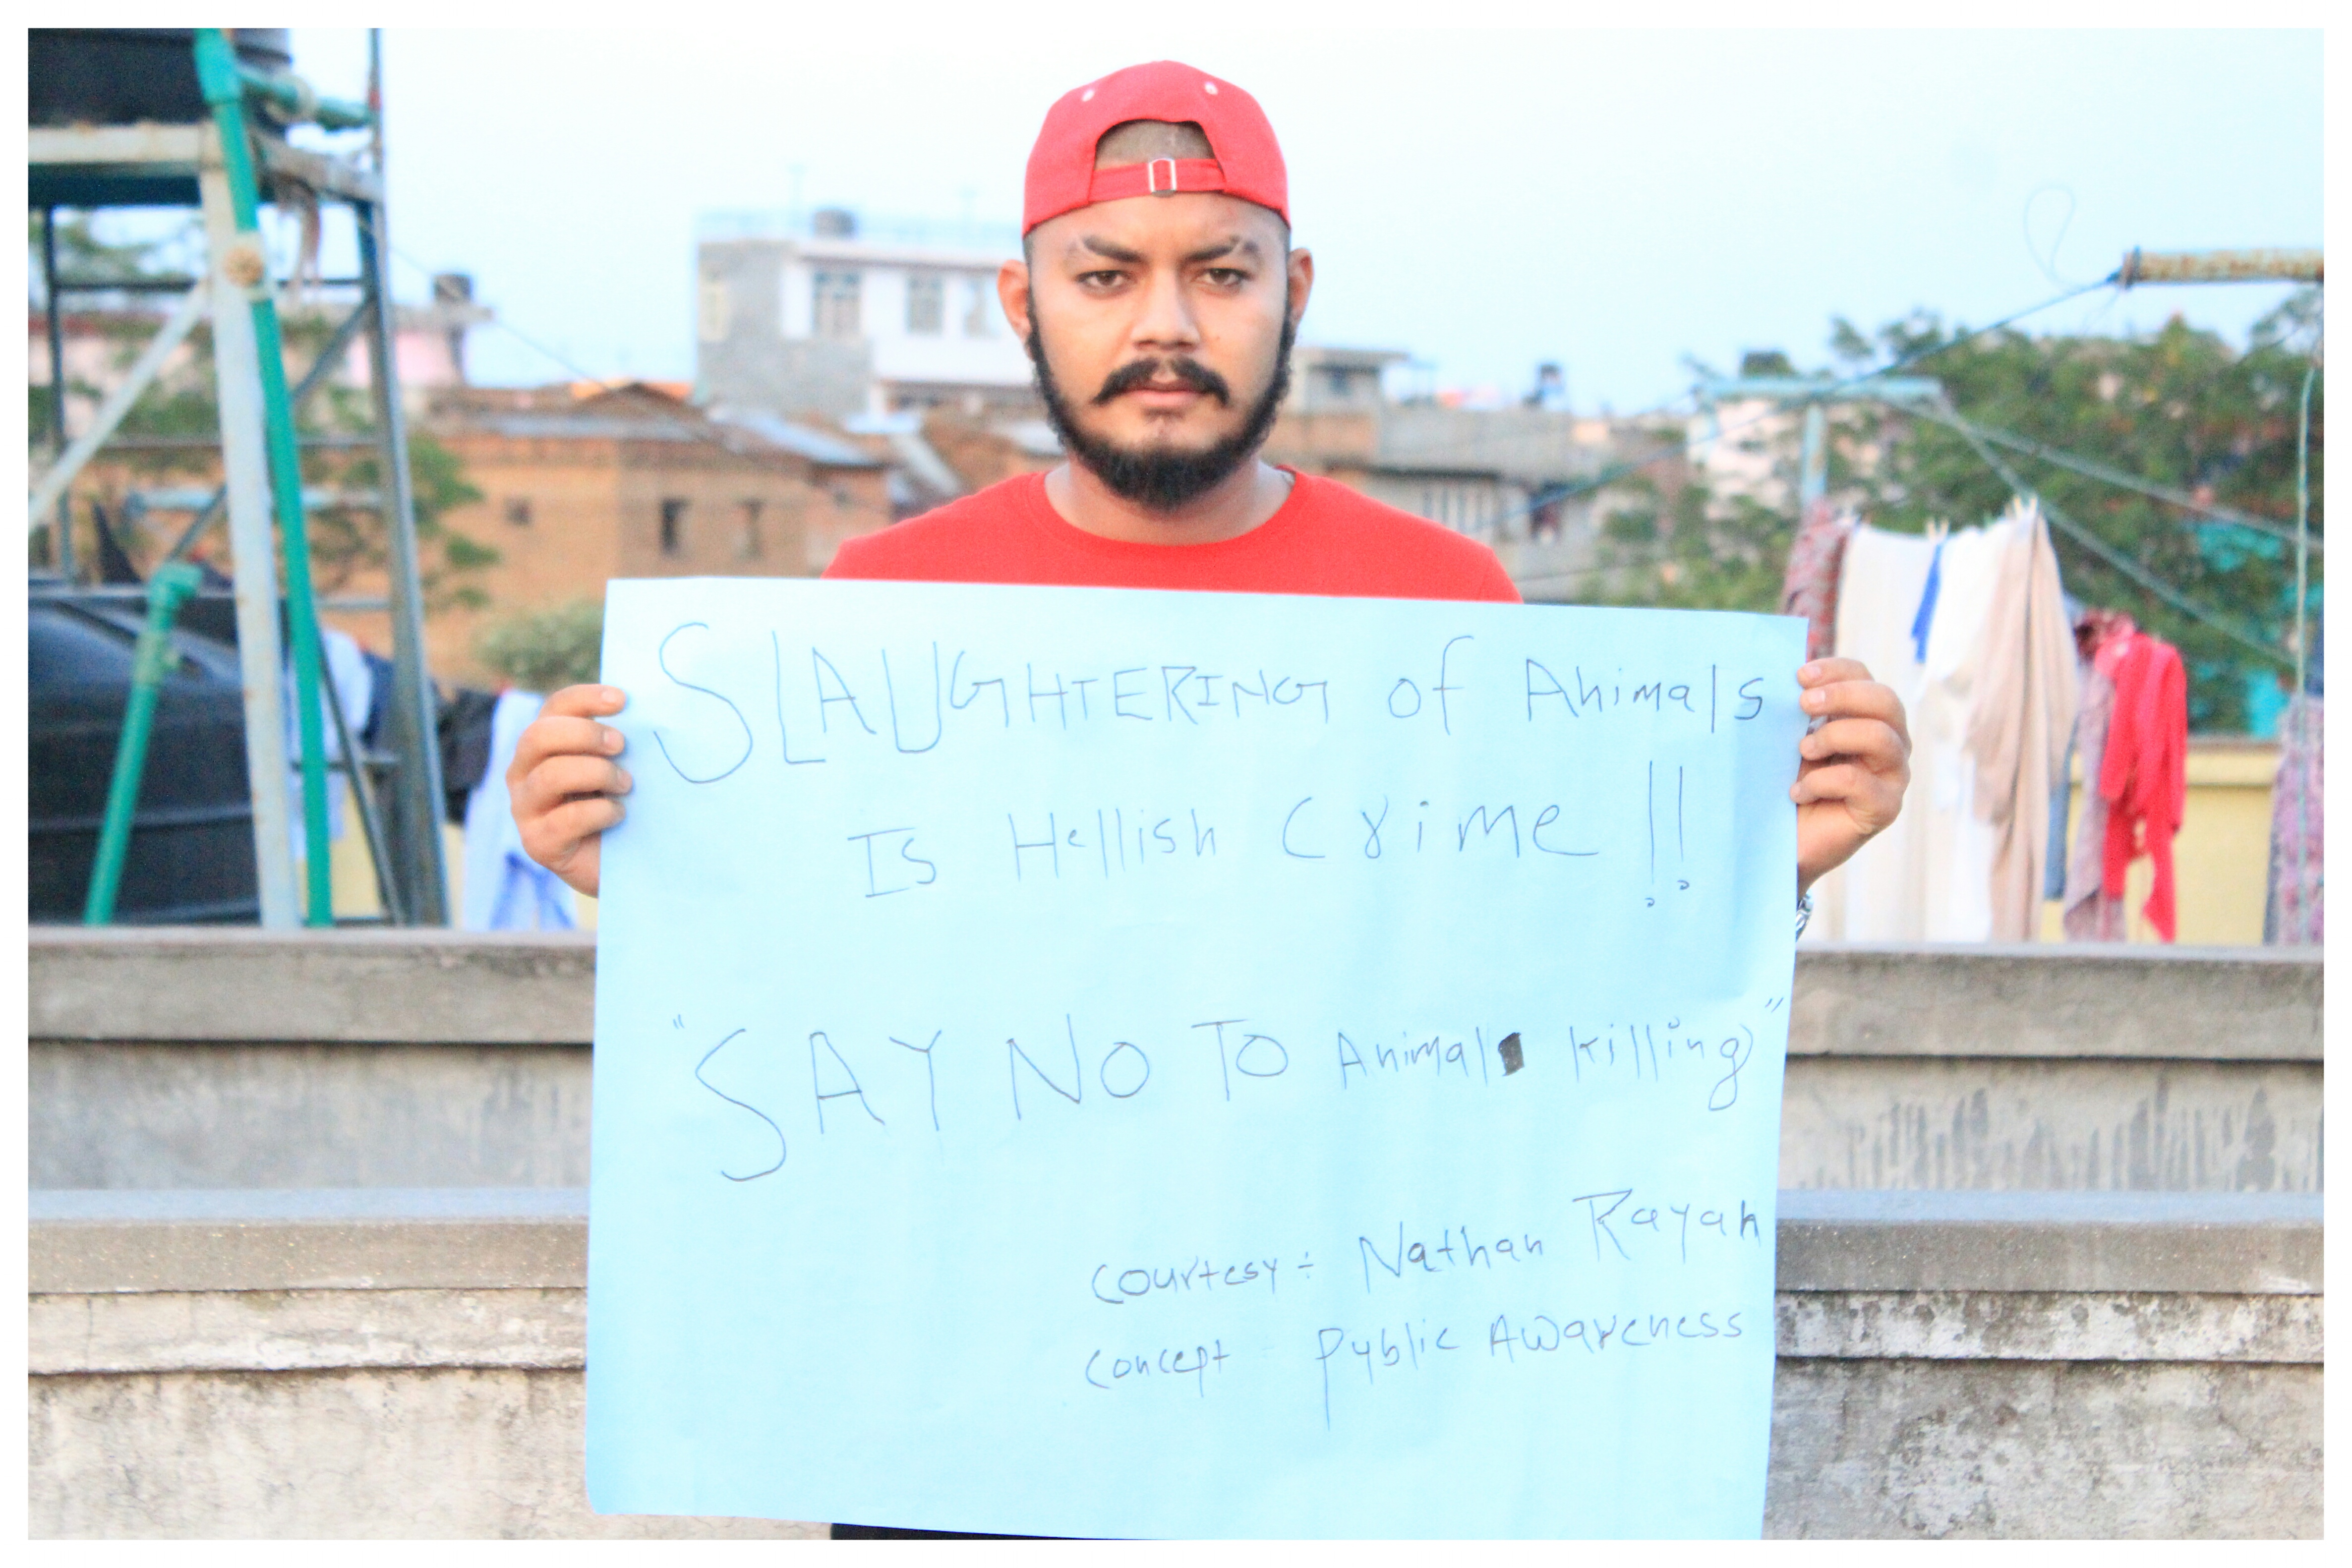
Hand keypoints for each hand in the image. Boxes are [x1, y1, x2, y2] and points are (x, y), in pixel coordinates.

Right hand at [508, 684, 630, 898]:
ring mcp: (525, 809)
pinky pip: (565, 819)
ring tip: (627, 784)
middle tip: (621, 745)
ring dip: (597, 774)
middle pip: (539, 736)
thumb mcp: (619, 765)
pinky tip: (619, 814)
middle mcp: (524, 773)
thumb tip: (644, 709)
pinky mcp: (538, 843)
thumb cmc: (621, 803)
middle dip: (585, 734)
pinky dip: (600, 812)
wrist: (624, 863)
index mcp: (543, 745)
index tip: (622, 700)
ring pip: (550, 775)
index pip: (554, 708)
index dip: (585, 698)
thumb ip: (617, 740)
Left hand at [1792, 658, 1909, 895]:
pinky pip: (1860, 782)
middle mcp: (1889, 741)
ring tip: (1802, 751)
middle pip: (1885, 701)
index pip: (1864, 677)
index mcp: (1866, 716)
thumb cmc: (1785, 783)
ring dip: (1835, 736)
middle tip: (1803, 704)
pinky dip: (1823, 781)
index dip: (1836, 670)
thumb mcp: (1788, 739)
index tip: (1798, 675)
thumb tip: (1779, 675)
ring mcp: (1892, 775)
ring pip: (1881, 737)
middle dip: (1842, 696)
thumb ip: (1796, 711)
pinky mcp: (1885, 808)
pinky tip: (1797, 791)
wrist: (1780, 842)